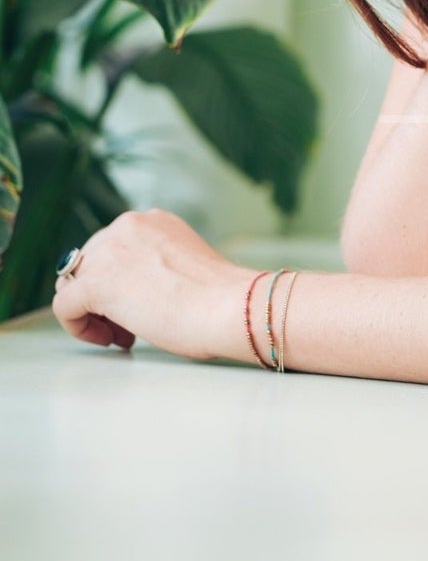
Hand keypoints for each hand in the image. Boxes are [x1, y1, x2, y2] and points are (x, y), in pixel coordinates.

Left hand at [51, 208, 251, 363]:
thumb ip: (155, 266)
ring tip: (122, 334)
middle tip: (130, 327)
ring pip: (74, 284)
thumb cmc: (220, 300)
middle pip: (89, 264)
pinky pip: (65, 307)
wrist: (230, 307)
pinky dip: (80, 328)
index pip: (113, 249)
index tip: (142, 306)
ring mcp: (109, 251)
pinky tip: (109, 339)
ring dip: (93, 312)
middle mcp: (127, 226)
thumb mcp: (184, 266)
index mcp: (153, 221)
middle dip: (104, 298)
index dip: (120, 283)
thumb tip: (133, 291)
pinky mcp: (96, 282)